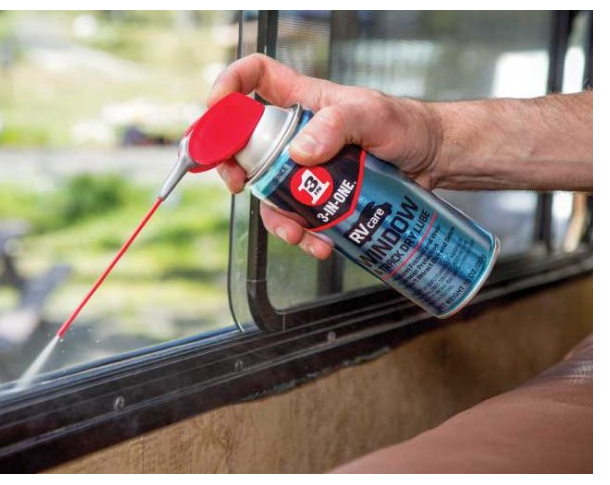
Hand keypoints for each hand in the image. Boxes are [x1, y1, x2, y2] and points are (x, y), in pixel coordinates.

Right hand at [208, 54, 444, 259]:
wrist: (433, 161)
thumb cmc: (405, 126)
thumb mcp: (373, 116)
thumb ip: (336, 125)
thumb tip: (299, 153)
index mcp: (302, 99)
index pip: (254, 78)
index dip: (228, 87)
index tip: (217, 110)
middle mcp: (295, 132)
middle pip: (244, 142)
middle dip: (232, 165)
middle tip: (237, 183)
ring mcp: (304, 167)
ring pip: (267, 189)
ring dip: (274, 215)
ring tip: (297, 232)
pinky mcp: (318, 196)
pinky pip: (295, 216)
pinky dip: (301, 234)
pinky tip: (320, 243)